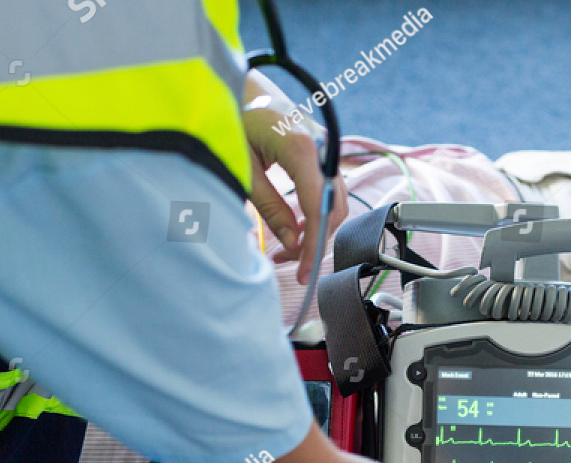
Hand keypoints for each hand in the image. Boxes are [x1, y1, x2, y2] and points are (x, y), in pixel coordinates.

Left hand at [241, 104, 347, 283]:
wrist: (239, 82)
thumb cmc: (236, 115)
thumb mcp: (245, 168)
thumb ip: (270, 207)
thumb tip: (291, 243)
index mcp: (302, 148)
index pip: (318, 209)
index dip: (313, 245)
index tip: (304, 272)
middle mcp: (322, 148)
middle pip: (333, 210)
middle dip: (315, 242)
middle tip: (291, 265)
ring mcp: (326, 149)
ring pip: (334, 203)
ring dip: (315, 230)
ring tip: (288, 249)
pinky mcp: (321, 152)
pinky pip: (327, 190)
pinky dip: (314, 213)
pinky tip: (294, 228)